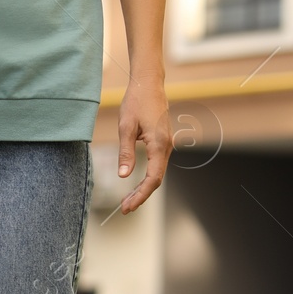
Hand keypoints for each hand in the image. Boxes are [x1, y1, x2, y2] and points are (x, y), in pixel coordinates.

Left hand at [116, 75, 170, 213]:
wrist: (149, 84)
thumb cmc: (136, 103)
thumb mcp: (126, 128)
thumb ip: (126, 152)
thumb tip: (124, 175)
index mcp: (160, 145)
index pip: (153, 179)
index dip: (141, 195)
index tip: (127, 206)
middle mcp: (167, 147)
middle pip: (156, 179)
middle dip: (141, 196)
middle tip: (124, 209)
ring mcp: (166, 145)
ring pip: (157, 173)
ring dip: (143, 188)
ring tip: (127, 200)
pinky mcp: (162, 142)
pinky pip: (157, 165)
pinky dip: (146, 178)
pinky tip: (135, 184)